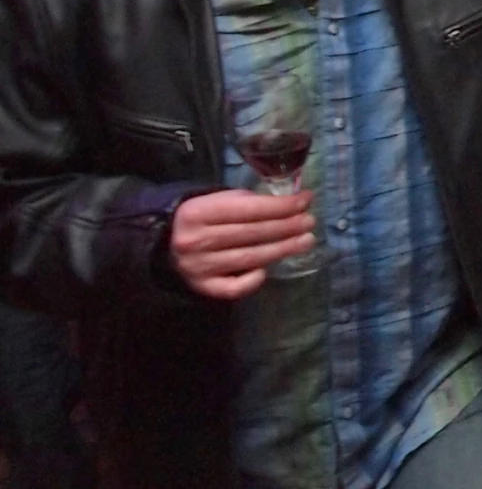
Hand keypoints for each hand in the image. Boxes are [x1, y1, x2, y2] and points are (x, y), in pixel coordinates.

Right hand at [169, 189, 315, 299]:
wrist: (164, 244)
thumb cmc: (201, 218)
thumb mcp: (215, 201)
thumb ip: (246, 202)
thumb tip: (289, 204)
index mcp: (197, 213)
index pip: (247, 209)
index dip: (280, 205)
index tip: (306, 200)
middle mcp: (195, 240)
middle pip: (250, 234)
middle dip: (286, 227)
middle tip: (310, 222)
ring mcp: (198, 266)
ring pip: (248, 258)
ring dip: (281, 249)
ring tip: (306, 241)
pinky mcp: (201, 287)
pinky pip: (232, 288)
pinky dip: (252, 280)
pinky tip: (267, 270)